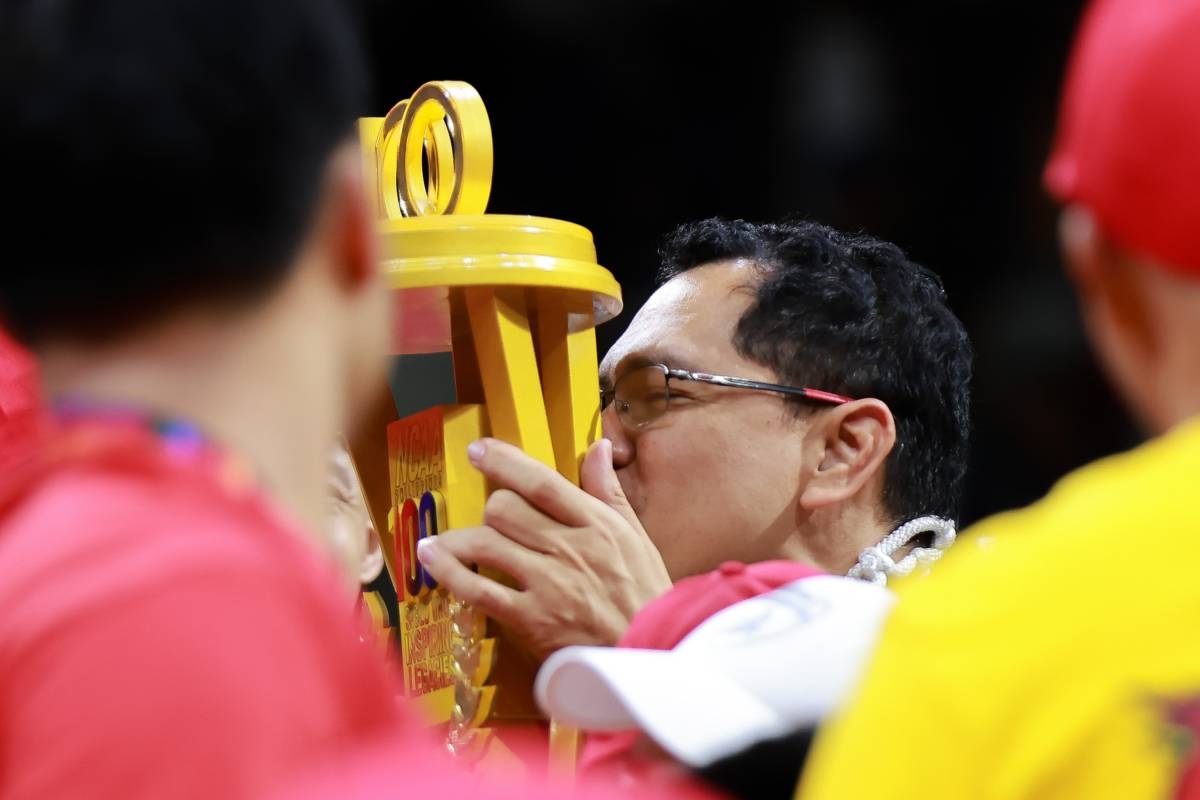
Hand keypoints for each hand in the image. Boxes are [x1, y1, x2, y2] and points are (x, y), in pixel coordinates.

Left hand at [415, 437, 672, 660]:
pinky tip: (432, 560)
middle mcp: (568, 548)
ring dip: (456, 539)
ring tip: (441, 540)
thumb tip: (597, 446)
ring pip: (486, 543)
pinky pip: (479, 590)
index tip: (478, 450)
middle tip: (488, 518)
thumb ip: (609, 490)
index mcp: (595, 523)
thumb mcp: (636, 536)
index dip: (503, 461)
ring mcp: (548, 584)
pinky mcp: (531, 620)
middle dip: (489, 507)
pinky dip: (449, 573)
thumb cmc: (645, 594)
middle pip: (505, 509)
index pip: (541, 481)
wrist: (651, 653)